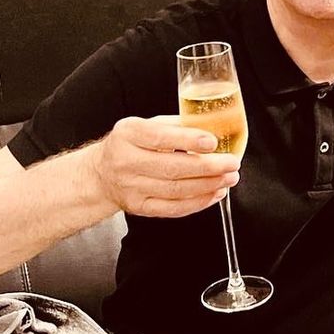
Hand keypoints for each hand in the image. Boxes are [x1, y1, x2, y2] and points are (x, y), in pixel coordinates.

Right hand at [89, 115, 240, 217]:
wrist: (101, 174)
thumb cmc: (129, 145)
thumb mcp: (144, 125)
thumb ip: (175, 125)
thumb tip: (211, 128)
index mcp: (129, 134)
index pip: (160, 137)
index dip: (189, 140)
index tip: (213, 142)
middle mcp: (126, 162)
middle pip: (171, 168)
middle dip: (208, 167)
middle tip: (231, 163)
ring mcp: (132, 188)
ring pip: (175, 190)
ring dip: (208, 185)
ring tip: (228, 178)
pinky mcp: (139, 207)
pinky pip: (173, 208)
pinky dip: (198, 202)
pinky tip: (214, 193)